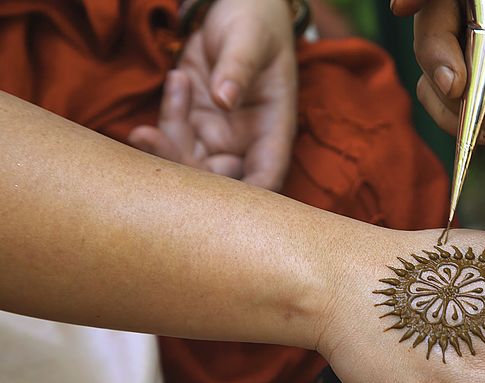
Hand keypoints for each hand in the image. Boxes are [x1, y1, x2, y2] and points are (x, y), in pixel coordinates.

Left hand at [128, 0, 296, 190]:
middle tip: (151, 136)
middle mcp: (247, 142)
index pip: (264, 180)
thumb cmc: (256, 21)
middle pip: (218, 182)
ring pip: (188, 164)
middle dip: (183, 168)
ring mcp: (218, 135)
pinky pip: (172, 137)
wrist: (235, 5)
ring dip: (166, 141)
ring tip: (177, 82)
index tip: (210, 200)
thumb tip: (225, 99)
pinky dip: (166, 116)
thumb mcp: (251, 39)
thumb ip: (239, 67)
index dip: (244, 200)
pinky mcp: (193, 122)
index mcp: (274, 130)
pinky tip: (177, 78)